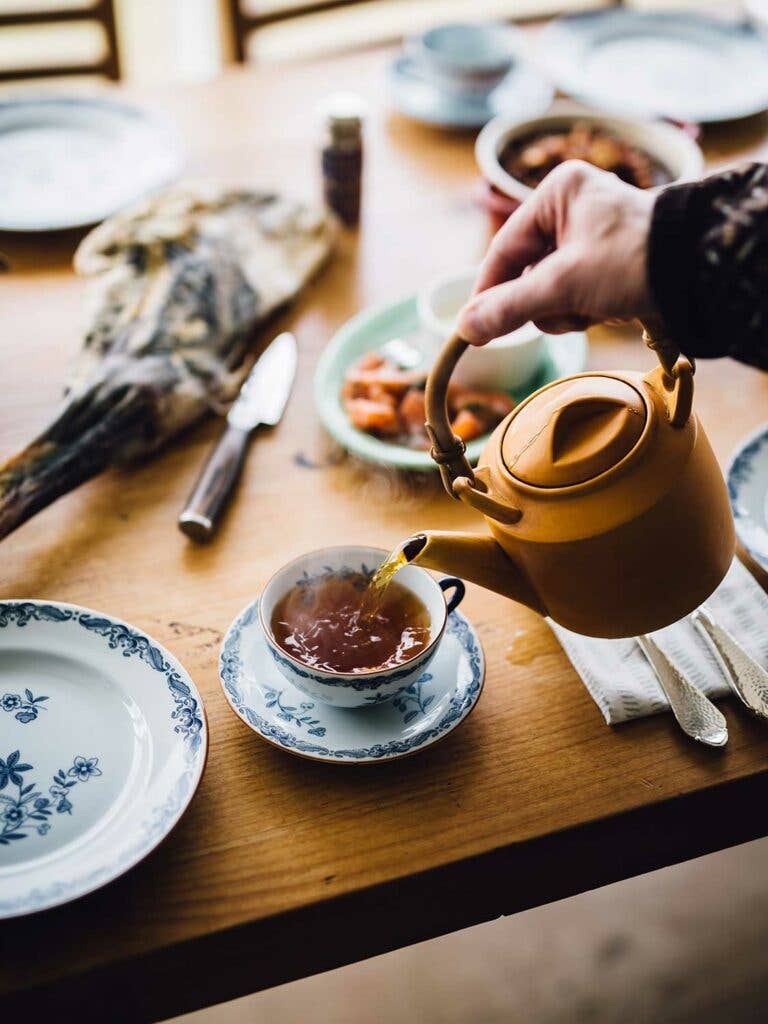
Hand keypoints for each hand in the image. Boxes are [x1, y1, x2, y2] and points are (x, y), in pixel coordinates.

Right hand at [457, 160, 656, 344]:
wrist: (699, 273)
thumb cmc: (632, 262)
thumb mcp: (563, 285)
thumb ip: (510, 306)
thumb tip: (465, 328)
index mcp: (557, 193)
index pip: (504, 249)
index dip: (488, 292)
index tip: (474, 327)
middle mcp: (570, 208)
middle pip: (526, 272)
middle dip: (542, 302)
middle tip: (557, 314)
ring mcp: (589, 236)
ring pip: (549, 288)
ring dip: (564, 309)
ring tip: (591, 309)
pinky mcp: (605, 262)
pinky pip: (573, 292)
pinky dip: (583, 309)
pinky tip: (604, 310)